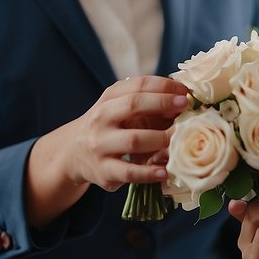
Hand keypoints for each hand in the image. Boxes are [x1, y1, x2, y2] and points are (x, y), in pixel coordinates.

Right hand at [41, 75, 189, 193]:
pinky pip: (129, 172)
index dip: (164, 86)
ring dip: (160, 139)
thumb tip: (183, 99)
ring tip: (180, 140)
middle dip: (162, 103)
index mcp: (109, 98)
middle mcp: (102, 118)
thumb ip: (146, 101)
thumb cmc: (108, 126)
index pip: (138, 85)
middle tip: (186, 106)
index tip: (185, 91)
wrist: (72, 153)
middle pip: (133, 105)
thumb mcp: (119, 107)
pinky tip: (165, 172)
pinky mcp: (103, 171)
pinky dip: (148, 173)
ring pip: (133, 140)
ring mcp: (101, 145)